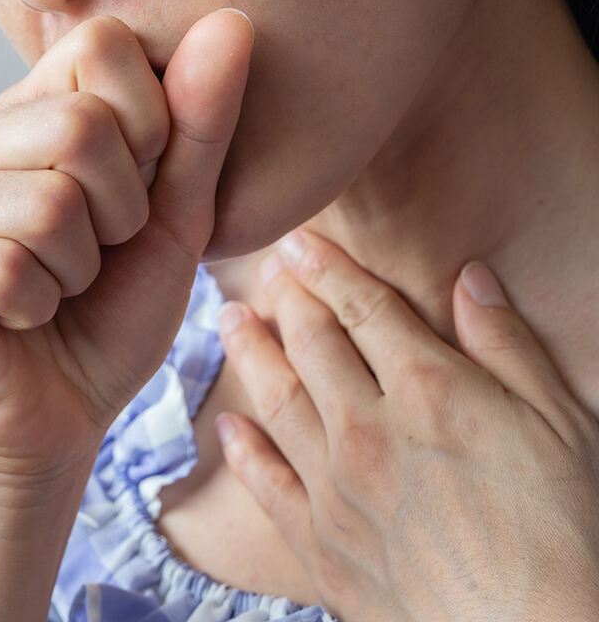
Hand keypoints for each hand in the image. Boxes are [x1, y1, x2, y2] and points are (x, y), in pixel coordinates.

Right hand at [0, 9, 254, 484]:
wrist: (58, 418)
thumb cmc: (109, 315)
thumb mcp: (172, 218)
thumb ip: (197, 125)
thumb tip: (230, 21)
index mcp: (12, 115)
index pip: (100, 48)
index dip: (149, 131)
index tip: (131, 199)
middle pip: (78, 129)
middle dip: (118, 216)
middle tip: (91, 259)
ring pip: (44, 206)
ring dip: (76, 272)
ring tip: (50, 292)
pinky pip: (2, 268)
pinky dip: (34, 307)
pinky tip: (13, 320)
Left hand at [213, 229, 598, 620]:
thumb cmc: (561, 534)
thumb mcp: (560, 423)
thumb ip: (507, 347)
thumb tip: (470, 280)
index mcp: (428, 391)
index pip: (364, 309)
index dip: (328, 270)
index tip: (299, 243)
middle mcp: (367, 429)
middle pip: (312, 346)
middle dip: (285, 301)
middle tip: (264, 271)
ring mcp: (335, 487)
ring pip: (276, 401)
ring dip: (248, 354)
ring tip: (228, 320)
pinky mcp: (318, 542)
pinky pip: (265, 484)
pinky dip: (241, 452)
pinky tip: (224, 426)